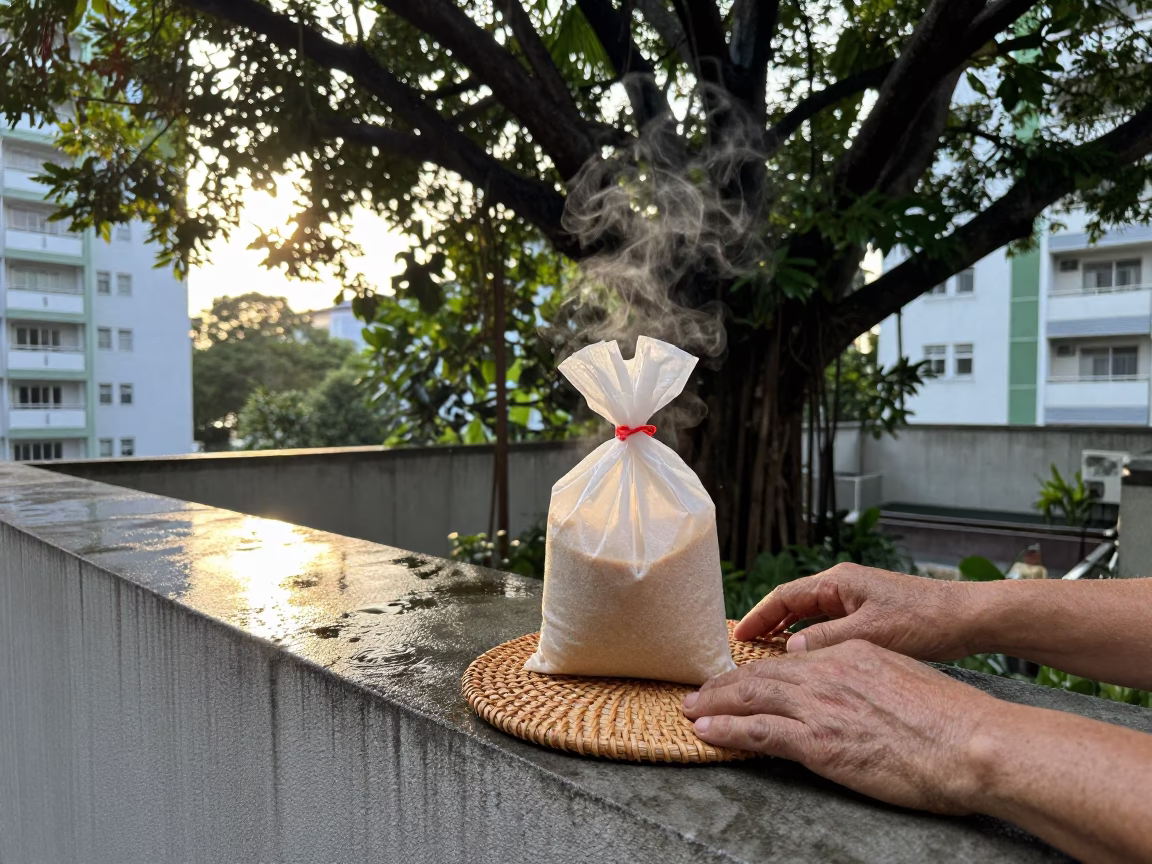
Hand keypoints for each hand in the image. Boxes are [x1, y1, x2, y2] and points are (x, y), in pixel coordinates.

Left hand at [682, 640, 995, 813]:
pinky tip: (705, 732)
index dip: (759, 671)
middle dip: (724, 685)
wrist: (973, 744)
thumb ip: (871, 680)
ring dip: (714, 705)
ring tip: (690, 709)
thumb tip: (855, 694)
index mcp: (852, 654)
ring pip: (751, 698)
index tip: (740, 678)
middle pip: (762, 674)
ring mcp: (821, 706)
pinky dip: (727, 731)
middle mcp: (830, 673)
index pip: (791, 662)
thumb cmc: (953, 722)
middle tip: (699, 692)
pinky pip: (758, 733)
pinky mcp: (819, 741)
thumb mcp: (905, 681)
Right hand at [734, 563, 977, 660]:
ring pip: (809, 616)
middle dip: (768, 625)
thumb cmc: (923, 621)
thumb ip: (826, 639)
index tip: (739, 636)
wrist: (965, 619)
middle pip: (792, 604)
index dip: (759, 616)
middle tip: (745, 650)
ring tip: (766, 658)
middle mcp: (842, 587)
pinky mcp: (867, 616)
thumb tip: (790, 652)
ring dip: (788, 634)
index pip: (784, 596)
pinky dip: (810, 641)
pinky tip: (806, 661)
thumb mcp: (870, 634)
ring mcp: (855, 600)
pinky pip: (827, 626)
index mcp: (838, 582)